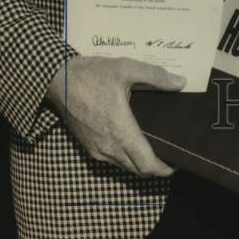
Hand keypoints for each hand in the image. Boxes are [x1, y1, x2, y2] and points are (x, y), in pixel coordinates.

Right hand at [46, 55, 184, 176]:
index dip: (164, 169)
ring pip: (125, 166)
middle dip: (156, 168)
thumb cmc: (93, 75)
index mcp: (121, 132)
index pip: (147, 165)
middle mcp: (109, 148)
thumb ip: (156, 76)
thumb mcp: (127, 68)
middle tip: (171, 155)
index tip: (177, 162)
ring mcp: (97, 149)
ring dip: (140, 164)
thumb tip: (181, 82)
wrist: (58, 80)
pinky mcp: (88, 146)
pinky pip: (112, 161)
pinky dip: (127, 158)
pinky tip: (134, 142)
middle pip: (138, 170)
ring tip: (155, 148)